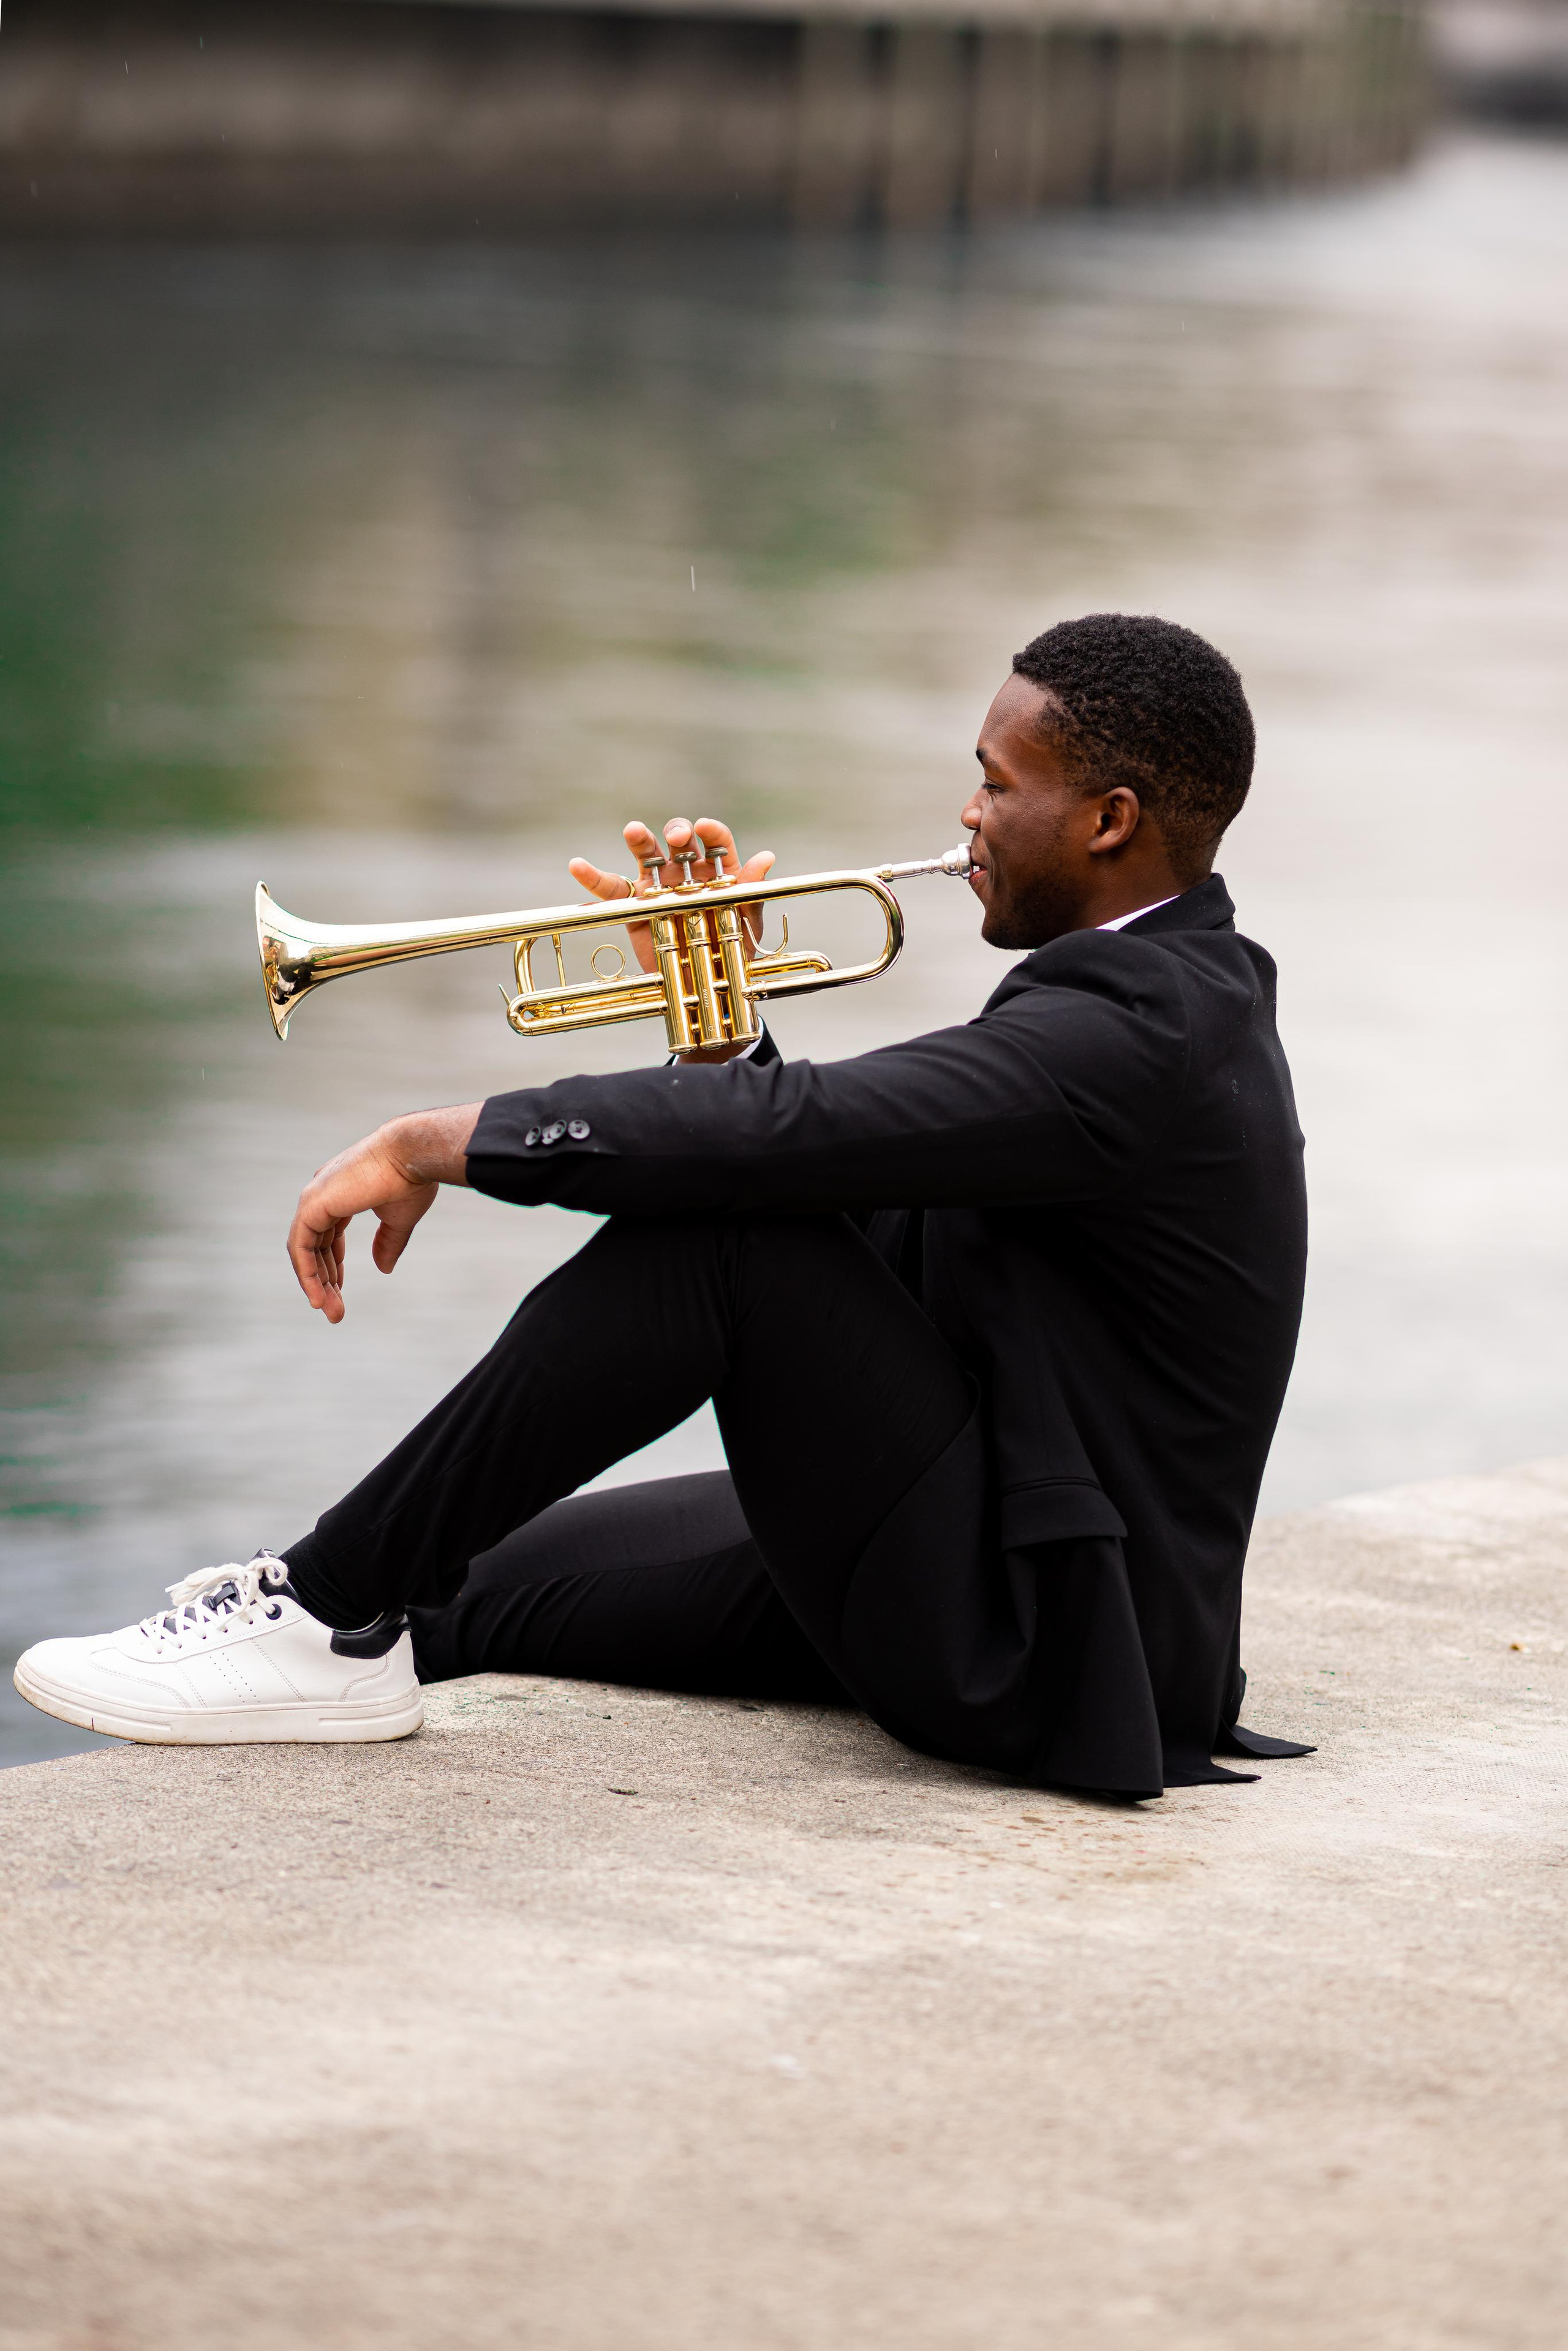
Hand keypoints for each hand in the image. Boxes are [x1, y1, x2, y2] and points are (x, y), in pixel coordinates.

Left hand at [287, 1105, 478, 1322]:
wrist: (412, 1154)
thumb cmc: (411, 1178)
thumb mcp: (399, 1218)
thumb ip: (387, 1242)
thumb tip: (383, 1269)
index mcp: (339, 1193)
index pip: (326, 1235)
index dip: (332, 1264)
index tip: (339, 1290)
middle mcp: (321, 1194)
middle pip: (313, 1246)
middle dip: (324, 1280)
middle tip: (335, 1311)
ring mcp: (314, 1199)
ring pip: (303, 1250)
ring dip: (315, 1283)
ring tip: (330, 1310)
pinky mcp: (312, 1205)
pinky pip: (299, 1247)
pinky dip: (306, 1273)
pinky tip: (317, 1295)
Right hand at [568, 817, 775, 978]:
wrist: (708, 987)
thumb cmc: (733, 952)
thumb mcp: (748, 922)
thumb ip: (753, 890)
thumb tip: (767, 857)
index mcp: (719, 872)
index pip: (716, 842)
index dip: (710, 832)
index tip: (705, 829)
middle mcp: (688, 873)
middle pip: (679, 842)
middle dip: (677, 834)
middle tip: (677, 838)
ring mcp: (660, 887)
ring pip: (646, 856)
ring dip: (639, 840)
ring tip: (634, 831)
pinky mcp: (635, 906)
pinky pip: (612, 889)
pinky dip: (593, 878)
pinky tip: (578, 866)